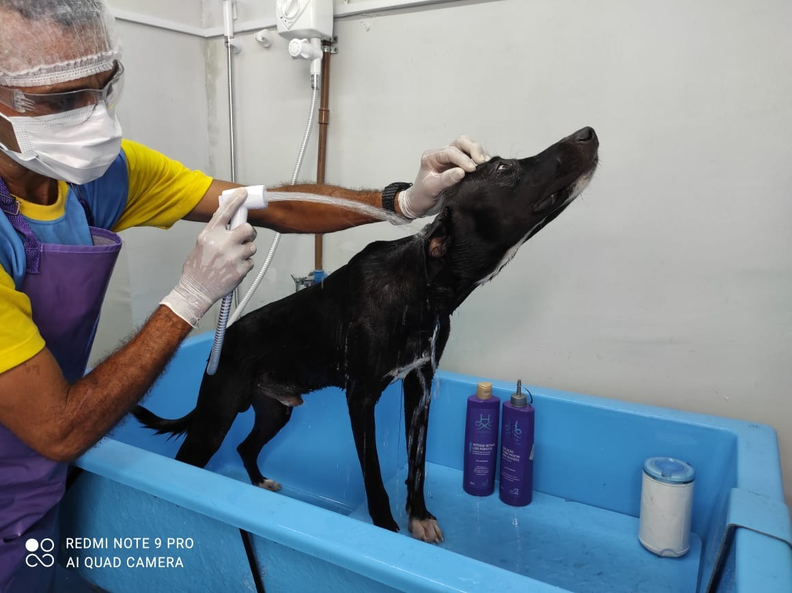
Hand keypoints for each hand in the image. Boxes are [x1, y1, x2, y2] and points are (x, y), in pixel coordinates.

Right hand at [161, 188, 256, 326]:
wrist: (196, 290)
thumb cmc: (197, 268)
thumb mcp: (201, 244)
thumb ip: (215, 233)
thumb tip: (230, 223)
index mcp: (210, 234)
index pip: (225, 212)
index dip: (236, 201)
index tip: (244, 193)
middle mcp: (222, 243)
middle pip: (247, 229)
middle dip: (248, 233)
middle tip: (244, 238)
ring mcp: (232, 256)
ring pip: (251, 246)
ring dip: (246, 251)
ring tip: (233, 258)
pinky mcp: (240, 269)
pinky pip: (250, 261)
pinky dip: (245, 265)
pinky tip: (233, 268)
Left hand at [398, 136, 490, 218]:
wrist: (420, 204)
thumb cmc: (422, 196)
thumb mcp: (431, 189)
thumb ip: (446, 180)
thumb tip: (461, 172)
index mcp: (432, 156)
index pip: (450, 152)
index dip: (462, 158)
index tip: (471, 169)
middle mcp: (442, 154)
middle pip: (461, 142)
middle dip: (474, 149)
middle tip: (481, 161)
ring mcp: (452, 158)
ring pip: (468, 146)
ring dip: (479, 152)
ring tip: (485, 164)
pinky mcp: (460, 165)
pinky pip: (472, 157)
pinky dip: (480, 159)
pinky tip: (485, 167)